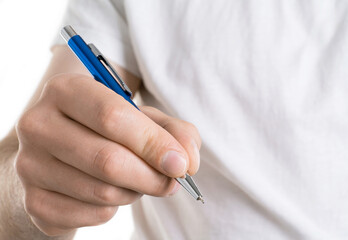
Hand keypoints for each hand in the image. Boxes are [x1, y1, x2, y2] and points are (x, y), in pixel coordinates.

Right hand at [15, 73, 200, 235]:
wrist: (65, 154)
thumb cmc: (109, 131)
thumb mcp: (143, 119)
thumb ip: (174, 132)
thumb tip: (187, 161)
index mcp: (66, 90)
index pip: (113, 118)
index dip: (153, 144)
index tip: (181, 164)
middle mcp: (38, 124)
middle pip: (108, 160)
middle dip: (152, 176)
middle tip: (171, 181)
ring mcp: (30, 165)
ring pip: (103, 191)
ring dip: (135, 191)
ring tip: (136, 179)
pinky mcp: (34, 201)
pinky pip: (92, 214)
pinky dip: (115, 209)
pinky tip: (111, 192)